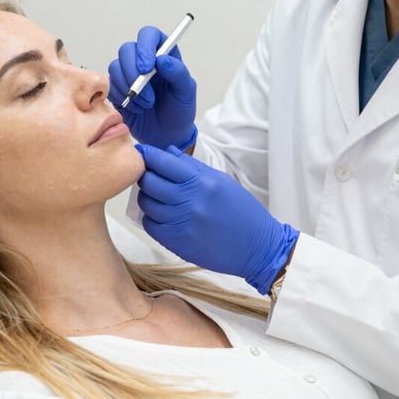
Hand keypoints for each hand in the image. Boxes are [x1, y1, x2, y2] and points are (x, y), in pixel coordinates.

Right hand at [108, 26, 196, 150]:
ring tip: (146, 104)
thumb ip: (178, 73)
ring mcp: (128, 73)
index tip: (147, 67)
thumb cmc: (179, 111)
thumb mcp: (186, 92)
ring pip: (115, 67)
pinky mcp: (117, 88)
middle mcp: (144, 59)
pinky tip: (136, 108)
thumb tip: (163, 59)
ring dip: (129, 88)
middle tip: (143, 90)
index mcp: (163, 54)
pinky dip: (121, 97)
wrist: (166, 135)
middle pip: (127, 49)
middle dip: (133, 71)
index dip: (145, 46)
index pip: (149, 35)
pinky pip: (110, 85)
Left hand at [136, 144, 298, 294]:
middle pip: (149, 181)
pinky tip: (162, 216)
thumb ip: (191, 166)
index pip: (162, 161)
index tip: (141, 152)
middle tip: (149, 176)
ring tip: (156, 197)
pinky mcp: (177, 242)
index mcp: (201, 180)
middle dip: (145, 175)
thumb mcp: (220, 181)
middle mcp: (189, 199)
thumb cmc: (242, 211)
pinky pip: (151, 225)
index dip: (147, 154)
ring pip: (146, 203)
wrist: (258, 246)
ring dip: (147, 198)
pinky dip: (151, 219)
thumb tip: (168, 152)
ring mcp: (181, 222)